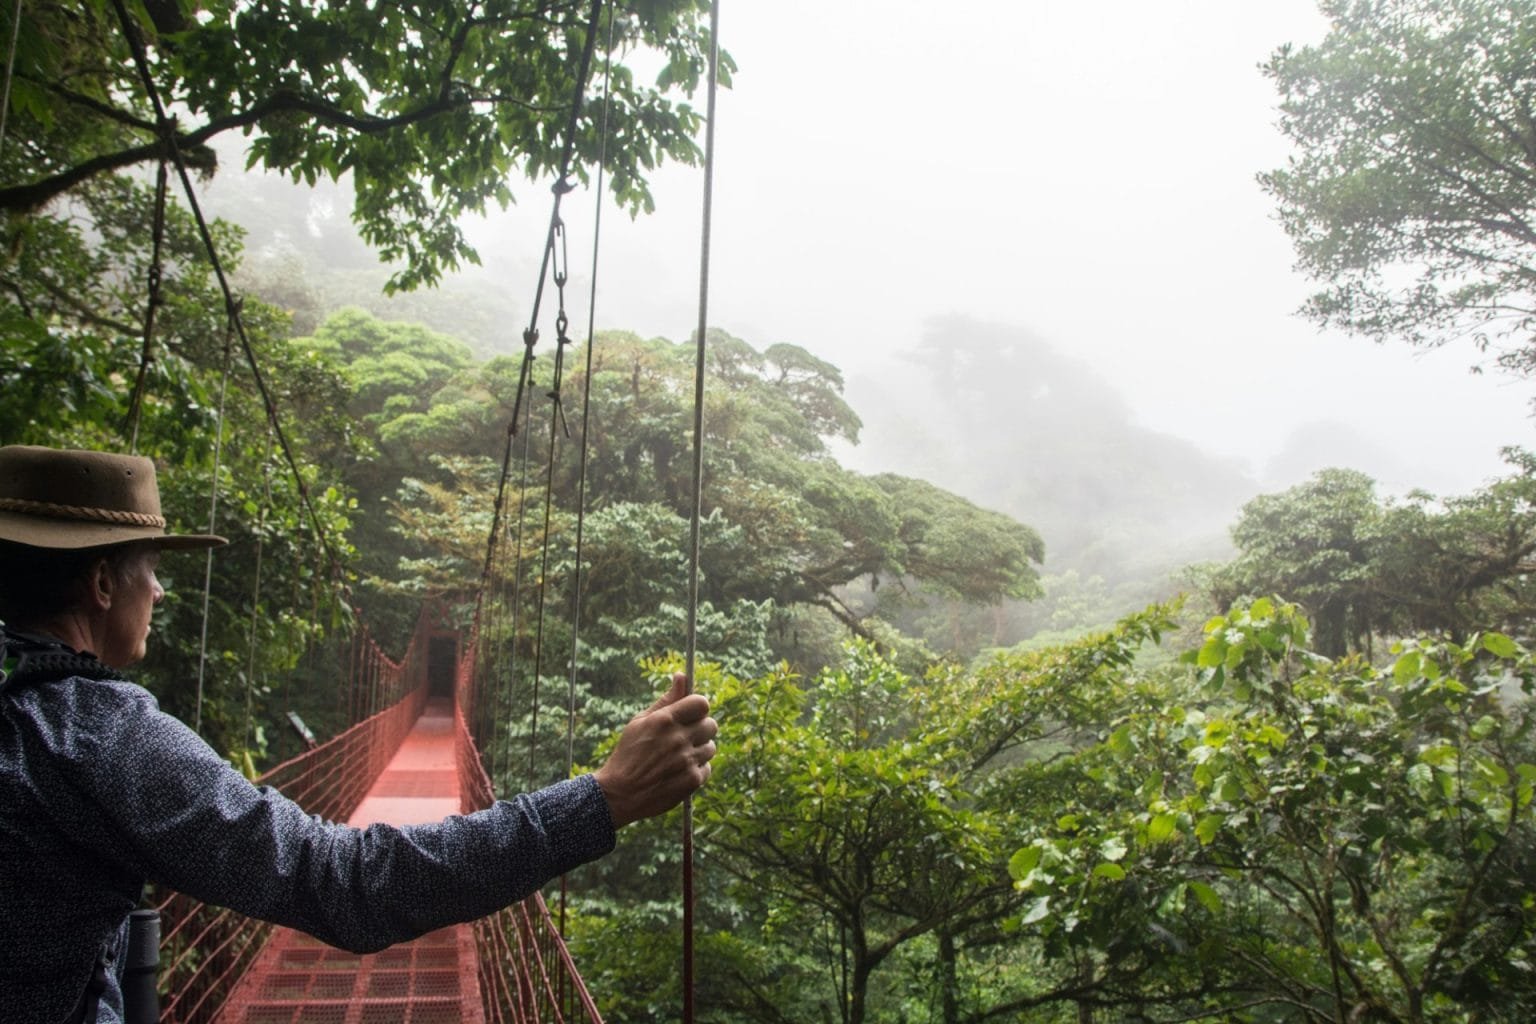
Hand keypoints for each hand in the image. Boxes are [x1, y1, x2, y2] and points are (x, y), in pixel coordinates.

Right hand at [593, 672, 717, 827]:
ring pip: (711, 747)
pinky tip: (678, 772)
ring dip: (698, 750)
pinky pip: (707, 768)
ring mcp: (687, 760)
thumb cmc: (629, 753)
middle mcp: (678, 739)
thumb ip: (666, 699)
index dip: (698, 708)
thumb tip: (681, 675)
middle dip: (700, 729)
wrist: (620, 793)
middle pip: (711, 724)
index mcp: (665, 720)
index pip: (702, 703)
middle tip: (684, 737)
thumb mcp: (640, 722)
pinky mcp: (692, 780)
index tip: (691, 714)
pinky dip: (695, 770)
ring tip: (678, 757)